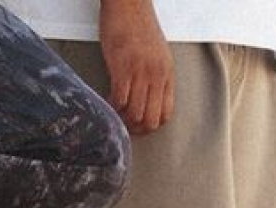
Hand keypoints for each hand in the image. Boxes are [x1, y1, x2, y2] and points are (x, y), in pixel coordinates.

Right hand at [99, 0, 174, 134]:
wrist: (129, 4)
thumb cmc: (138, 27)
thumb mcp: (157, 55)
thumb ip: (155, 77)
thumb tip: (147, 101)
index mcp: (167, 74)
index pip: (165, 114)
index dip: (150, 126)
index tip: (137, 124)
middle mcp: (157, 75)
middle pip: (150, 120)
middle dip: (135, 128)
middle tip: (123, 123)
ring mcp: (141, 72)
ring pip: (135, 114)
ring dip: (122, 119)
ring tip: (115, 110)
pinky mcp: (123, 67)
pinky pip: (119, 100)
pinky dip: (112, 106)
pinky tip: (108, 98)